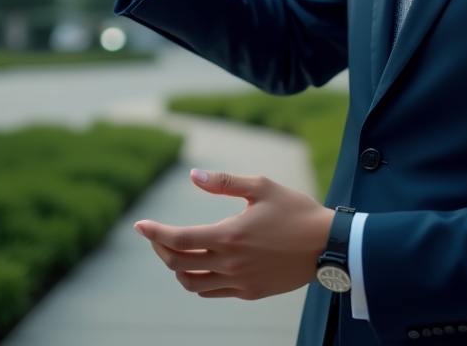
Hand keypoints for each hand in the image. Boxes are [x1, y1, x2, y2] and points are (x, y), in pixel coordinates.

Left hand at [134, 169, 333, 299]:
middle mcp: (230, 263)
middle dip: (160, 248)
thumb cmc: (295, 210)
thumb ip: (224, 181)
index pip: (179, 239)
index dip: (155, 233)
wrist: (326, 245)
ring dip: (177, 269)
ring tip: (176, 250)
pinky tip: (201, 265)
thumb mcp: (261, 186)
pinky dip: (198, 281)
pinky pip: (213, 292)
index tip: (139, 226)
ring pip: (192, 284)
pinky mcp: (249, 292)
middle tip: (155, 235)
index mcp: (229, 235)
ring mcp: (239, 282)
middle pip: (178, 264)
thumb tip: (193, 175)